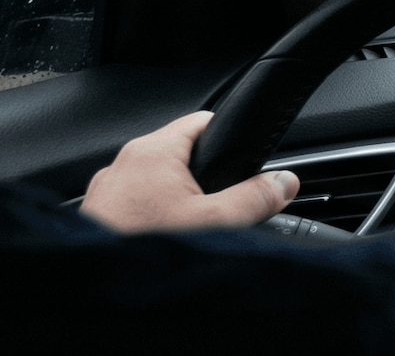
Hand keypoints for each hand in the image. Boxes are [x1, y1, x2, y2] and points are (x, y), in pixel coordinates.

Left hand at [82, 111, 300, 233]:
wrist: (97, 286)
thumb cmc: (143, 247)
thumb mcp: (213, 222)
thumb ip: (254, 198)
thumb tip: (284, 182)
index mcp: (152, 151)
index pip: (203, 121)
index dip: (230, 139)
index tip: (246, 160)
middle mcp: (123, 163)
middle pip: (181, 153)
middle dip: (206, 177)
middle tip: (222, 206)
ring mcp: (106, 190)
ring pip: (157, 181)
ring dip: (179, 198)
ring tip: (192, 228)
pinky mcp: (97, 213)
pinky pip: (136, 203)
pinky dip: (154, 215)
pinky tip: (164, 240)